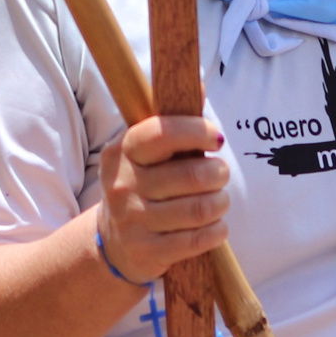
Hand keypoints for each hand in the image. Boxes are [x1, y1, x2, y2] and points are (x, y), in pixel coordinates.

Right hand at [96, 113, 229, 282]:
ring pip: (199, 209)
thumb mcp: (146, 153)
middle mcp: (122, 184)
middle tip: (220, 174)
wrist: (115, 242)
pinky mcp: (147, 251)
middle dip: (218, 173)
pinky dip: (216, 230)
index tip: (215, 138)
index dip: (196, 131)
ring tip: (220, 199)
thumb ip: (173, 121)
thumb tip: (200, 84)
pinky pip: (197, 239)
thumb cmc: (141, 185)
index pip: (162, 133)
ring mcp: (132, 220)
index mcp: (121, 151)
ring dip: (220, 203)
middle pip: (191, 175)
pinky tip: (216, 225)